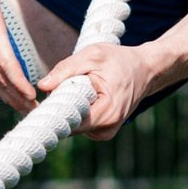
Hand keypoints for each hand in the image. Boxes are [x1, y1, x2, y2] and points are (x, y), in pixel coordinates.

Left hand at [36, 42, 162, 139]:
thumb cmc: (120, 60)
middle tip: (58, 87)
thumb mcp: (93, 55)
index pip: (69, 122)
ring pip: (71, 126)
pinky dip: (75, 111)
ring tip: (77, 88)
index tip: (42, 100)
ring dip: (67, 108)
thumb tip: (42, 86)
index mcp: (107, 113)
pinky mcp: (101, 132)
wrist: (145, 70)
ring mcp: (105, 133)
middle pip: (68, 125)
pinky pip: (78, 124)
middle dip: (59, 108)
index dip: (52, 111)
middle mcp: (107, 129)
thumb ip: (66, 69)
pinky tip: (82, 97)